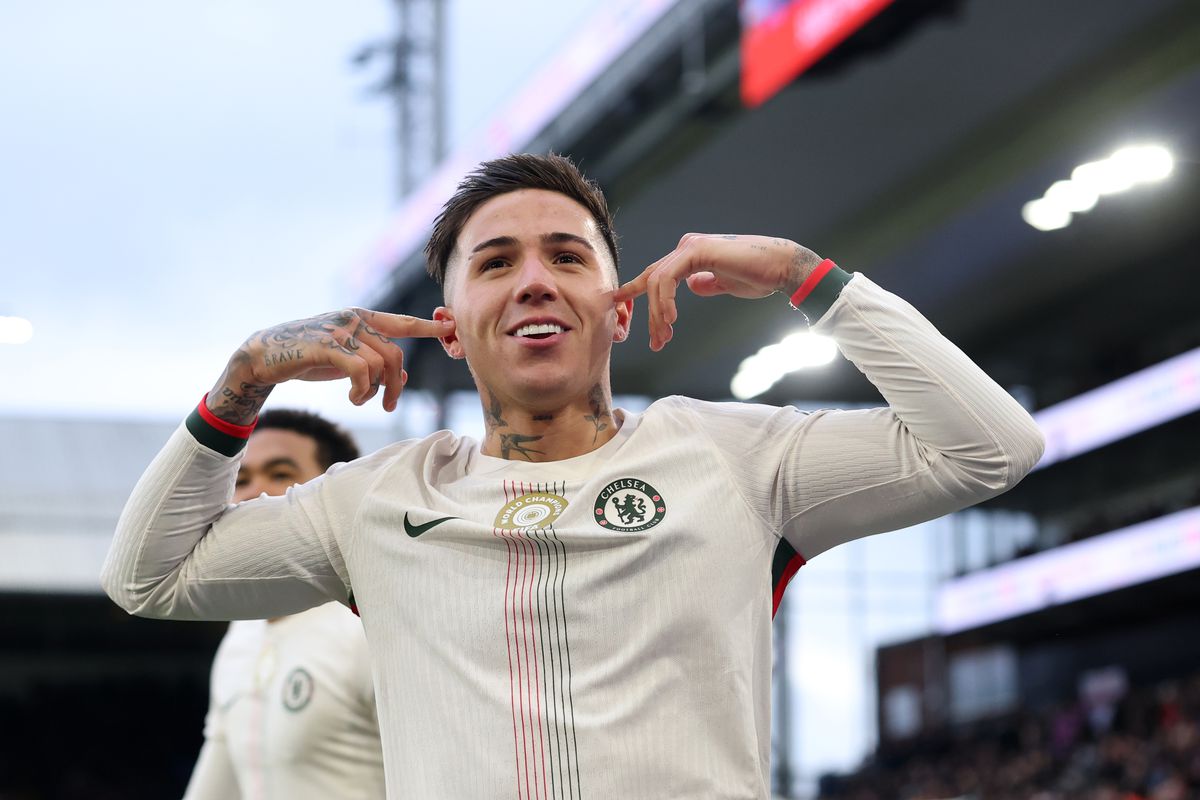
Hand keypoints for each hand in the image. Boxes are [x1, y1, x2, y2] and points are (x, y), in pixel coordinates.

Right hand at [207, 308, 453, 423]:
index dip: (429, 327)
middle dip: (397, 386)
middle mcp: (354, 319)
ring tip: (361, 401)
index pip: (402, 323)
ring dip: (376, 391)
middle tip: (388, 407)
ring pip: (380, 365)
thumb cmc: (308, 357)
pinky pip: (361, 370)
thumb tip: (402, 375)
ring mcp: (340, 331)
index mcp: (361, 318)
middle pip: (395, 354)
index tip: (452, 326)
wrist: (264, 356)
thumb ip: (372, 362)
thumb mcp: (345, 360)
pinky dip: (362, 390)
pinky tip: (353, 399)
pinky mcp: (326, 346)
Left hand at [613, 234, 821, 350]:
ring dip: (657, 313)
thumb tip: (692, 286)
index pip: (656, 274)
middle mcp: (686, 247)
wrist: (782, 267)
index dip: (636, 291)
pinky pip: (668, 278)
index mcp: (690, 254)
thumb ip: (706, 284)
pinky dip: (665, 300)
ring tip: (665, 337)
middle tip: (657, 343)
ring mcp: (689, 247)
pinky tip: (670, 319)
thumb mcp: (725, 284)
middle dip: (650, 315)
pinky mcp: (696, 251)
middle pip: (653, 281)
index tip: (620, 307)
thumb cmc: (759, 276)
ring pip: (657, 282)